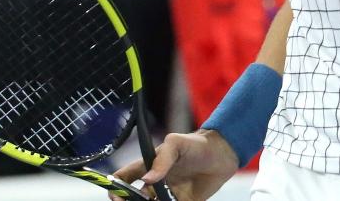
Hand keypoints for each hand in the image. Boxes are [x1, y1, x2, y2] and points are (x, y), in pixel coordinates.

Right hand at [109, 129, 239, 200]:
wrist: (224, 154)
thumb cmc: (197, 144)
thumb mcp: (177, 144)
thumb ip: (162, 159)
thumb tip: (148, 179)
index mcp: (149, 166)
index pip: (125, 177)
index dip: (115, 187)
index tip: (115, 197)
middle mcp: (155, 183)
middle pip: (133, 198)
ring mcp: (168, 195)